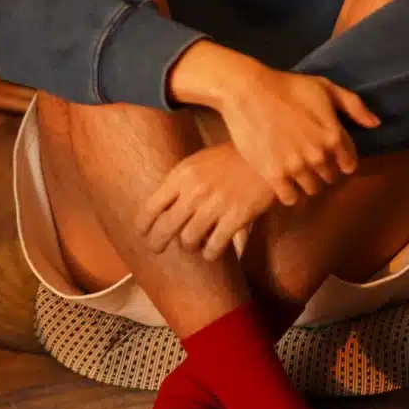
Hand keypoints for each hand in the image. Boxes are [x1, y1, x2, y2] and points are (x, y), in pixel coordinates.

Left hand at [135, 143, 274, 260]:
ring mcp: (216, 204)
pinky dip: (210, 253)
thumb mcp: (197, 163)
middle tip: (158, 248)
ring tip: (196, 242)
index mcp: (182, 175)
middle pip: (165, 229)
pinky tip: (214, 248)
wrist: (265, 155)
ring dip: (190, 246)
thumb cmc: (229, 160)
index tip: (144, 234)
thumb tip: (159, 212)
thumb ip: (178, 185)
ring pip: (188, 241)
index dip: (144, 227)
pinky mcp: (237, 216)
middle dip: (157, 243)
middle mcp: (195, 190)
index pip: (150, 208)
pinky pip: (213, 248)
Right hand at [167, 41, 380, 207]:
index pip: (350, 164)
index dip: (342, 160)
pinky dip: (290, 193)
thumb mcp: (325, 87)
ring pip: (312, 189)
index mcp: (334, 135)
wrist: (249, 92)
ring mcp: (296, 167)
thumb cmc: (289, 87)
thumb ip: (354, 106)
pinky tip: (285, 181)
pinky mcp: (274, 175)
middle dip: (324, 170)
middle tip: (310, 159)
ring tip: (297, 169)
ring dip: (308, 182)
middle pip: (331, 178)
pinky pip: (291, 198)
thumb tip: (376, 124)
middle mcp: (319, 156)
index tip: (331, 155)